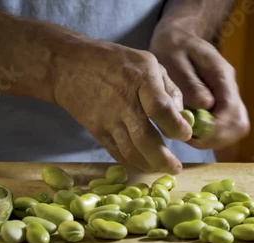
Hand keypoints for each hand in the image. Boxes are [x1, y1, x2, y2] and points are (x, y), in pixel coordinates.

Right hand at [53, 41, 192, 173]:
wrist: (68, 67)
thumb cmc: (114, 61)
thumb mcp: (147, 62)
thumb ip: (169, 88)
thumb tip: (182, 116)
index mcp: (140, 80)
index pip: (161, 109)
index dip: (176, 126)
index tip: (185, 134)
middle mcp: (124, 102)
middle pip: (144, 138)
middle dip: (163, 159)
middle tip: (176, 168)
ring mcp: (107, 119)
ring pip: (130, 151)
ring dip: (149, 165)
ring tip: (162, 168)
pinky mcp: (96, 130)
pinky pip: (115, 152)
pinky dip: (131, 161)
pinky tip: (143, 162)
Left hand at [150, 28, 249, 149]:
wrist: (178, 40)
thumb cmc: (173, 48)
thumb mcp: (174, 59)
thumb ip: (189, 82)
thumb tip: (205, 105)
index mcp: (222, 75)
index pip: (231, 111)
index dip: (213, 129)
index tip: (189, 132)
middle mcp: (230, 89)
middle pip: (239, 125)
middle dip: (214, 138)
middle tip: (187, 136)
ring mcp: (228, 99)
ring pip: (234, 131)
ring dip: (211, 139)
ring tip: (186, 132)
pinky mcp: (221, 107)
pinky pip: (224, 130)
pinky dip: (208, 136)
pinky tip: (189, 129)